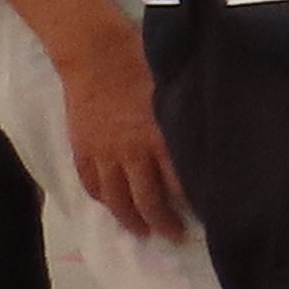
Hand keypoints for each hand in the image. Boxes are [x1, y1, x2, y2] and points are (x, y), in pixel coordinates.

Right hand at [55, 30, 194, 242]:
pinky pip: (91, 183)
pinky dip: (101, 198)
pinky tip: (110, 206)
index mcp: (159, 138)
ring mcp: (104, 153)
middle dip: (164, 222)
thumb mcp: (175, 92)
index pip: (179, 183)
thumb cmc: (143, 63)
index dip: (191, 203)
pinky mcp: (82, 148)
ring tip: (142, 232)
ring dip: (130, 219)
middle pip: (148, 199)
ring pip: (116, 199)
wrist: (95, 52)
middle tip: (175, 236)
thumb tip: (207, 139)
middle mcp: (132, 152)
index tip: (205, 214)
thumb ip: (186, 120)